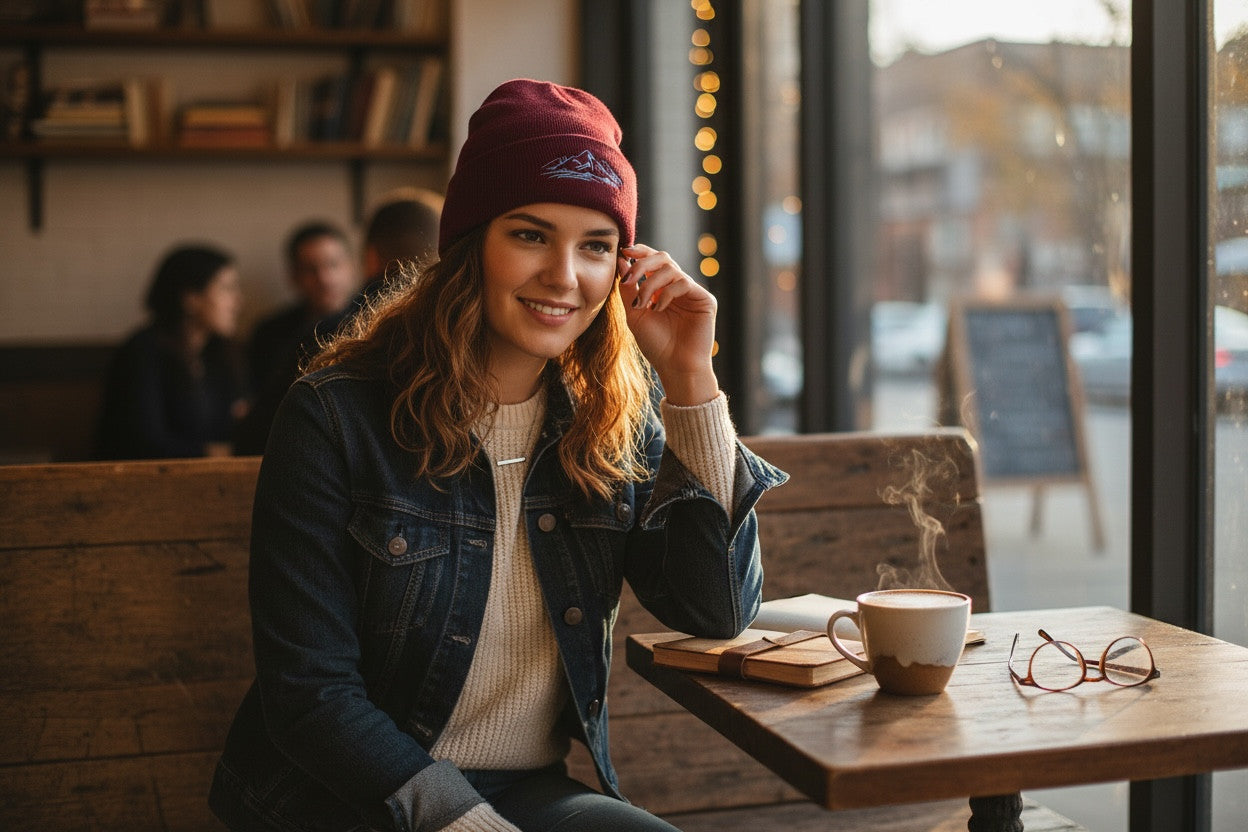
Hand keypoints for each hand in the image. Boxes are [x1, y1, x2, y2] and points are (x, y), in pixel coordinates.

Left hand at [617, 244, 718, 405]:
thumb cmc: (656, 345)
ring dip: (650, 283)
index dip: (640, 252)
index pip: (652, 260)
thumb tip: (622, 260)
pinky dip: (666, 293)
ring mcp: (691, 292)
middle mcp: (677, 287)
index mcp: (661, 288)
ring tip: (643, 304)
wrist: (675, 367)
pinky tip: (659, 309)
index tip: (624, 252)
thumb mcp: (635, 314)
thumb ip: (629, 289)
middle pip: (662, 257)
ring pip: (670, 268)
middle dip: (642, 263)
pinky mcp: (704, 299)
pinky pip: (683, 283)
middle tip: (630, 279)